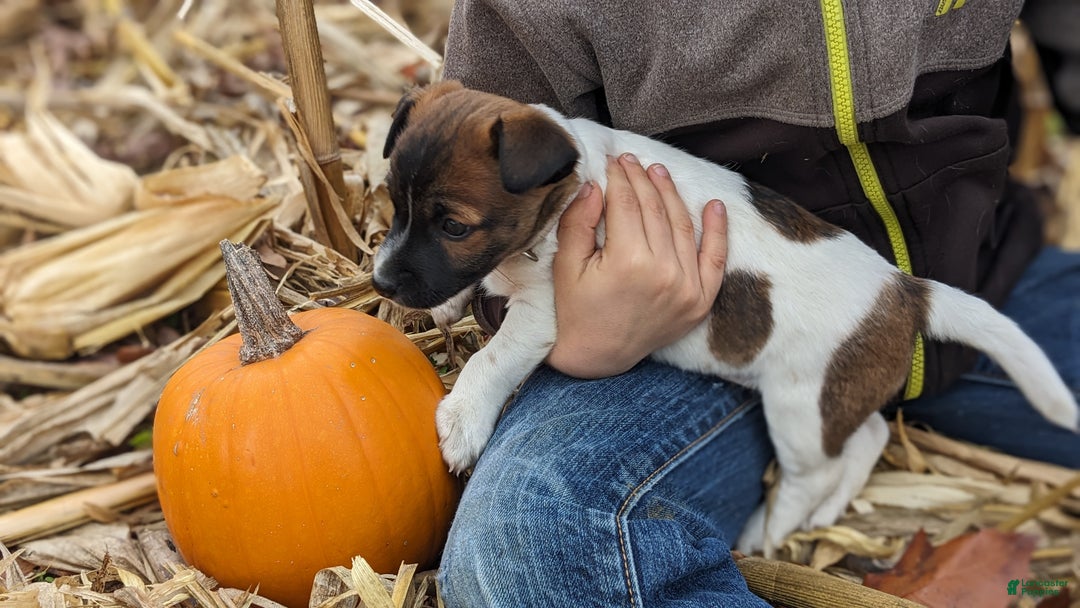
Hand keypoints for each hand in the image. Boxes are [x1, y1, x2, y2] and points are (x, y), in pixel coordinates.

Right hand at [547, 153, 728, 377]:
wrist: (597, 357)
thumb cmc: (575, 310)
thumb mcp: (567, 265)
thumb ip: (579, 222)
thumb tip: (596, 185)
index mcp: (627, 262)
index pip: (626, 204)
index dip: (619, 178)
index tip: (614, 160)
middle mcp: (663, 272)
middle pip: (655, 210)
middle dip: (642, 180)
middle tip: (632, 161)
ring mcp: (687, 287)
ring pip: (682, 225)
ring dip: (672, 194)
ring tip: (660, 173)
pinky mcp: (700, 301)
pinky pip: (715, 259)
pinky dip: (717, 231)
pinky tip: (715, 205)